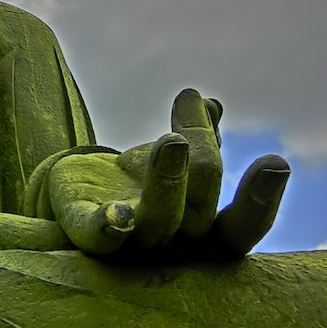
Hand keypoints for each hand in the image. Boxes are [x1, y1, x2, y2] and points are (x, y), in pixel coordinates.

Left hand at [48, 88, 289, 258]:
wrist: (75, 195)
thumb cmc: (134, 182)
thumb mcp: (165, 156)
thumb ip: (194, 134)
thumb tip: (211, 104)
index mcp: (202, 233)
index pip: (241, 228)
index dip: (259, 201)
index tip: (275, 161)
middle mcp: (172, 247)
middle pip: (198, 210)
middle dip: (200, 160)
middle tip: (189, 116)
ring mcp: (130, 245)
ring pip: (158, 221)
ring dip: (167, 180)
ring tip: (171, 141)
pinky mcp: (87, 234)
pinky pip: (101, 238)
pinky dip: (111, 226)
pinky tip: (117, 212)